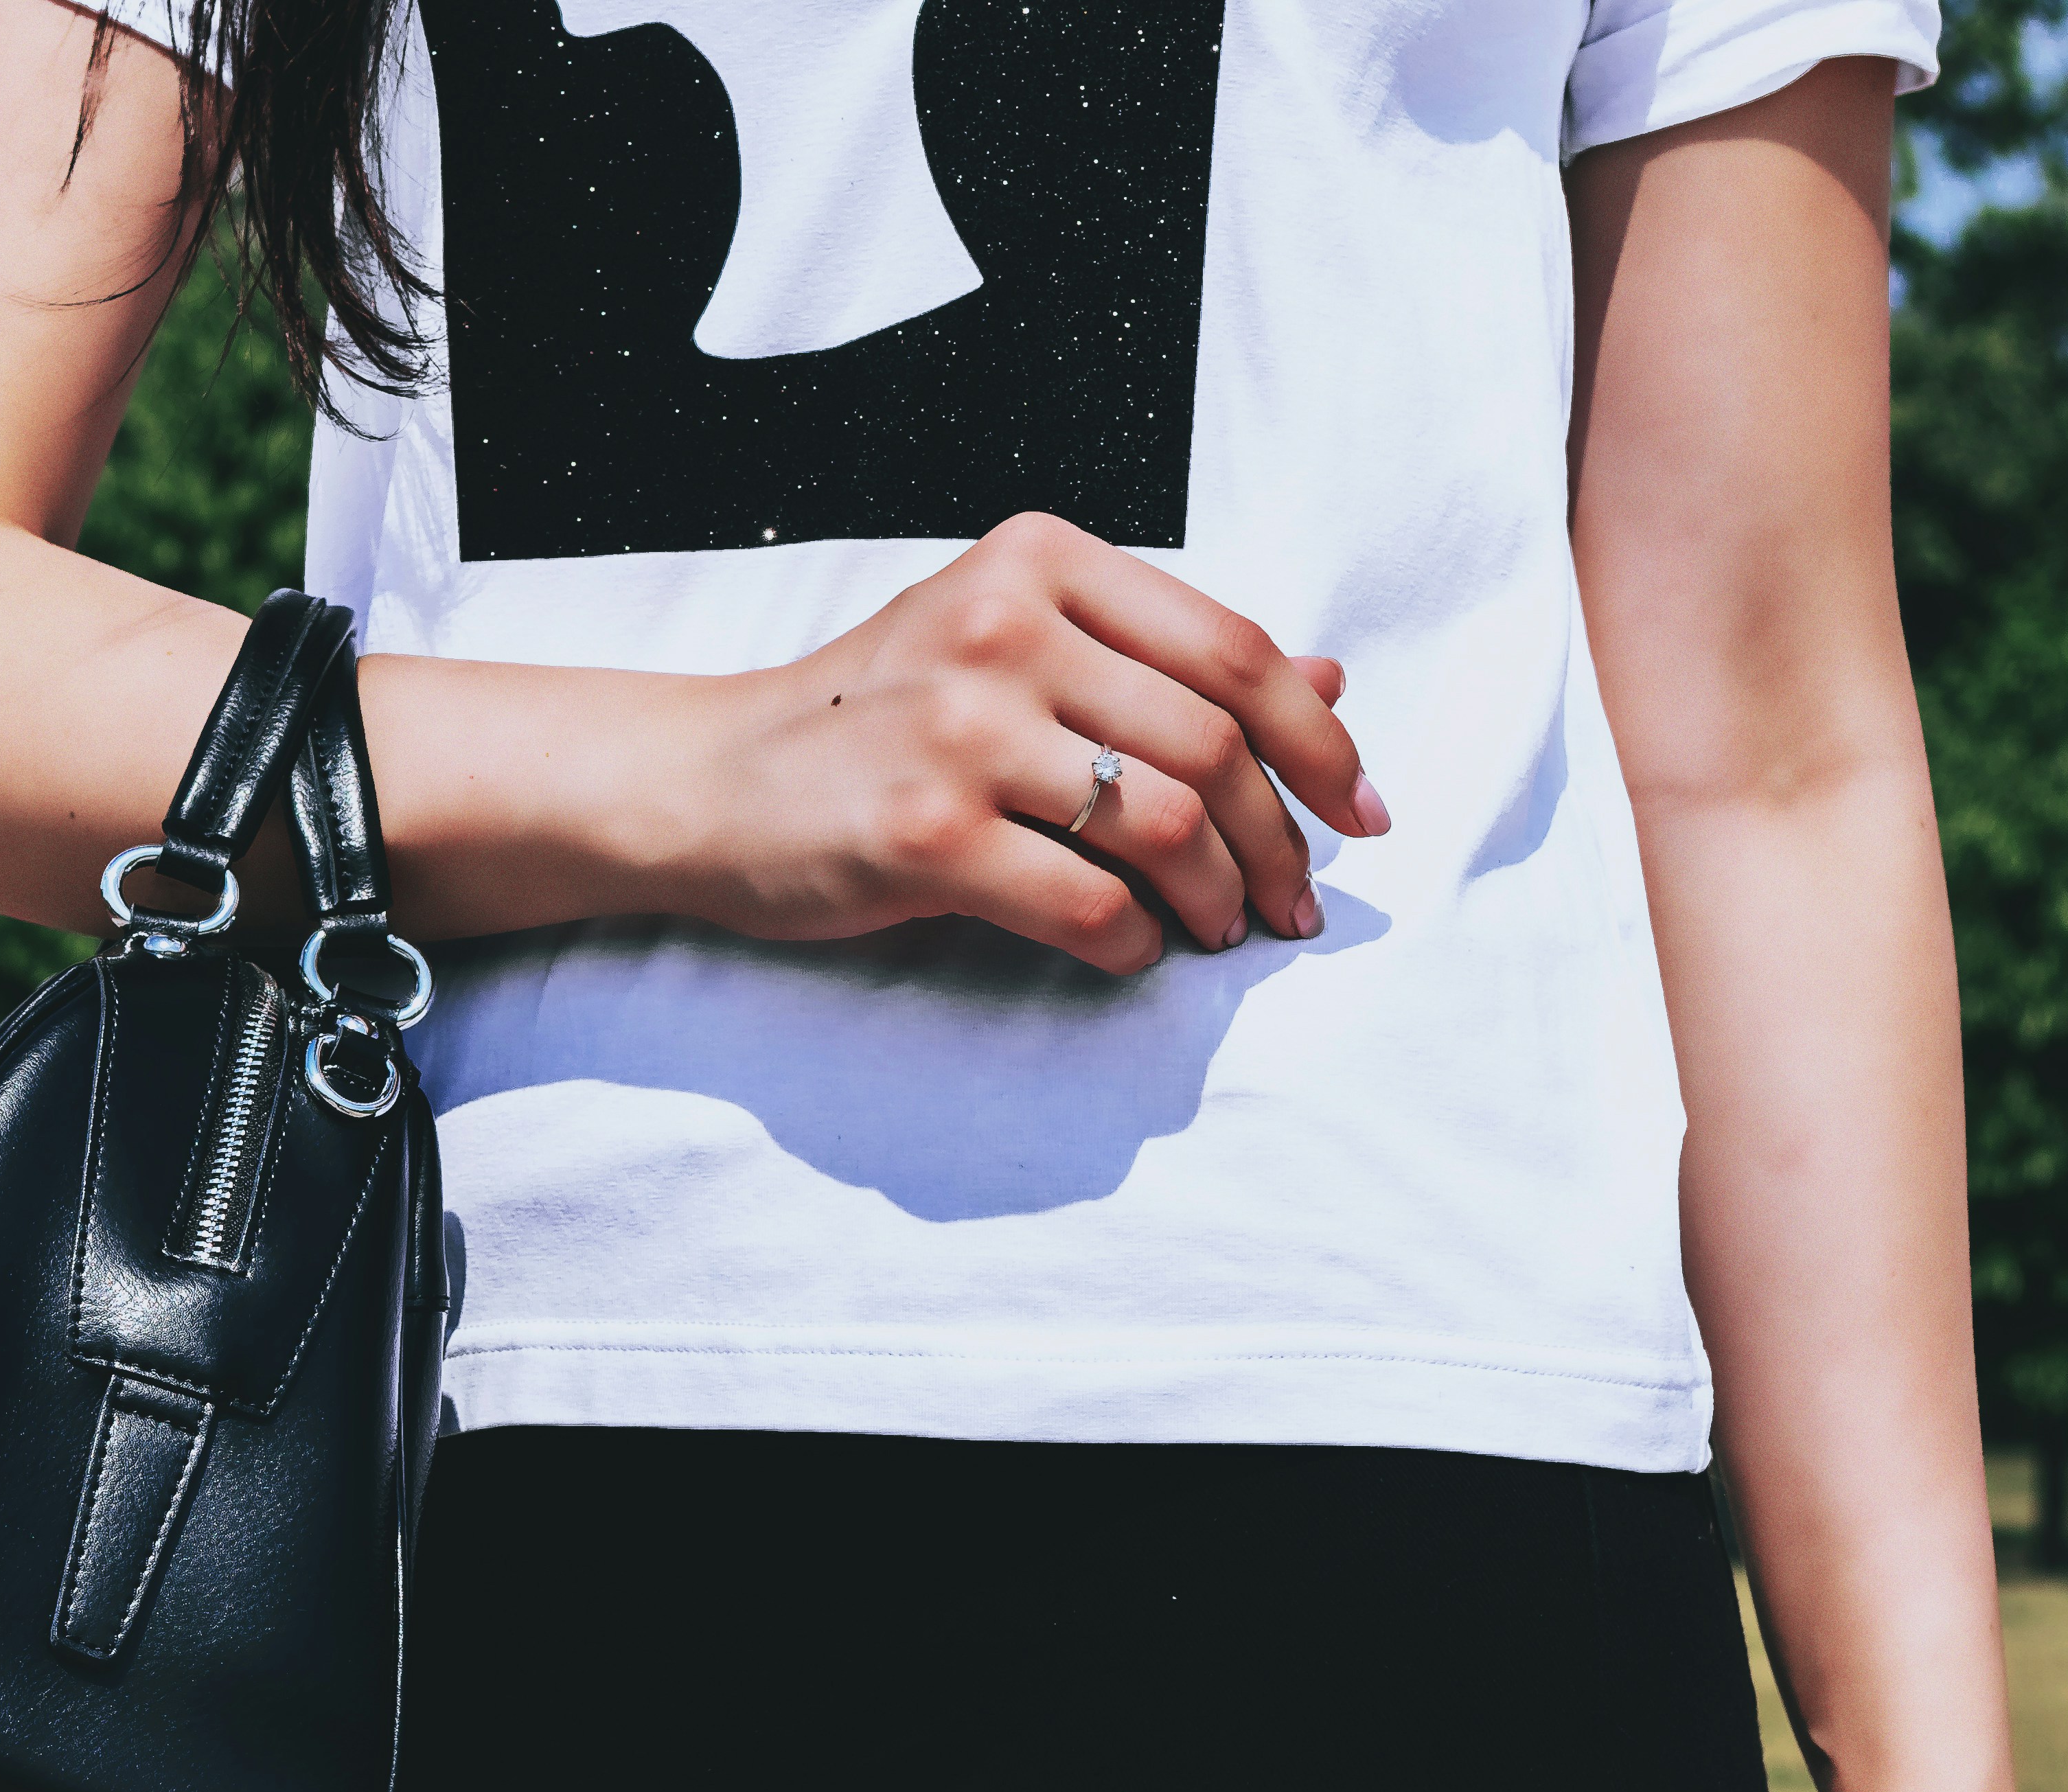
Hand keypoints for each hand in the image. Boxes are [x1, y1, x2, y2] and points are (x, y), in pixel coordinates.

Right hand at [680, 512, 1387, 972]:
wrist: (709, 781)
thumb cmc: (873, 720)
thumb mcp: (1014, 651)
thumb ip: (1158, 661)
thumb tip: (1328, 680)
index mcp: (1038, 562)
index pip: (1232, 649)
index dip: (1318, 741)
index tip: (1358, 813)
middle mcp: (1004, 627)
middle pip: (1211, 742)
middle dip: (1277, 841)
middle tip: (1292, 907)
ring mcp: (959, 729)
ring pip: (1163, 824)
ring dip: (1217, 899)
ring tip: (1221, 932)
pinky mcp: (922, 831)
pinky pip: (1088, 903)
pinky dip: (1134, 944)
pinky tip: (1130, 953)